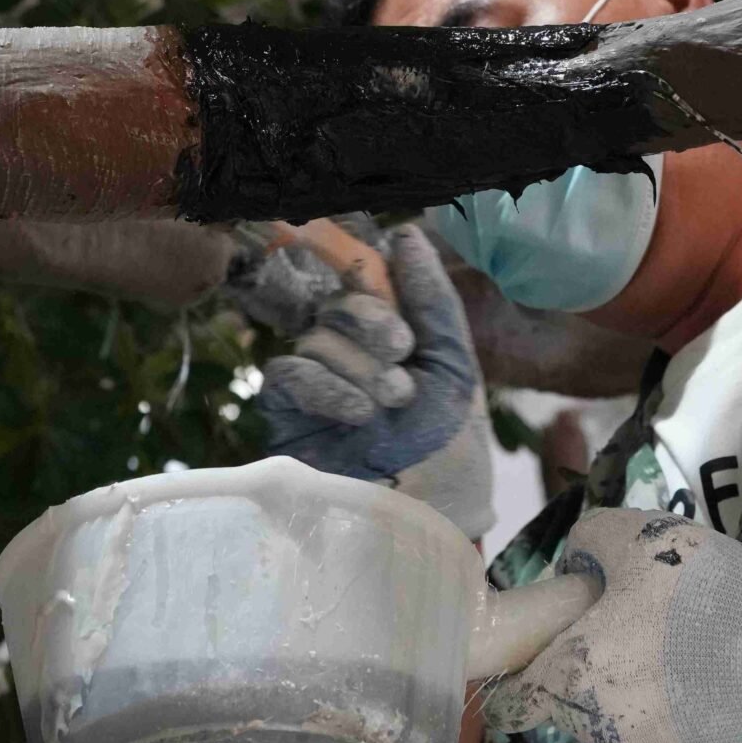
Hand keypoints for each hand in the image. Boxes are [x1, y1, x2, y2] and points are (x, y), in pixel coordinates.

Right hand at [258, 224, 494, 540]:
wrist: (433, 510)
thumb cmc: (452, 441)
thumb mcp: (455, 362)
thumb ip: (433, 300)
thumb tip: (405, 232)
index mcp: (389, 332)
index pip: (363, 279)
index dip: (370, 274)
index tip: (396, 290)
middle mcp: (349, 350)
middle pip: (337, 303)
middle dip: (374, 324)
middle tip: (403, 355)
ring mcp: (316, 379)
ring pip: (317, 338)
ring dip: (360, 367)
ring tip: (391, 403)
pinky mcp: (286, 410)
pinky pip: (289, 372)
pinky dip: (328, 387)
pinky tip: (359, 415)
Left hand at [484, 508, 741, 742]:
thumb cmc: (708, 594)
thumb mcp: (638, 534)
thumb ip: (586, 541)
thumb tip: (574, 563)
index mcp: (572, 677)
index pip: (512, 697)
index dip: (516, 668)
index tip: (534, 645)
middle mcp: (595, 732)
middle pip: (563, 697)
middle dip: (580, 662)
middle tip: (620, 622)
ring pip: (603, 717)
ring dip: (619, 686)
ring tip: (666, 644)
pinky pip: (644, 735)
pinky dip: (654, 709)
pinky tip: (690, 676)